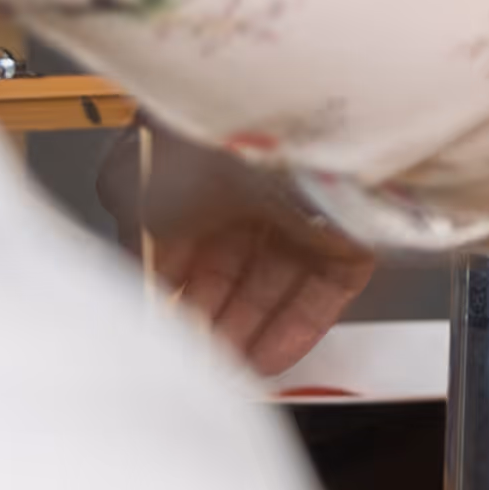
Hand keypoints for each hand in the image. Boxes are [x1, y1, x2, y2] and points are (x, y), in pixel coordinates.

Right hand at [115, 143, 377, 374]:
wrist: (281, 117)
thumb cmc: (204, 137)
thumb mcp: (136, 198)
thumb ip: (138, 249)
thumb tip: (142, 290)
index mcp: (200, 162)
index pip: (186, 240)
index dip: (174, 289)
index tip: (163, 330)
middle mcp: (255, 183)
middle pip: (231, 267)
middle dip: (210, 318)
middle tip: (194, 361)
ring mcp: (305, 207)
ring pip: (276, 284)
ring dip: (248, 331)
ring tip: (226, 372)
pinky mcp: (352, 231)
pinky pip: (325, 290)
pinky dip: (295, 327)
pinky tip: (266, 359)